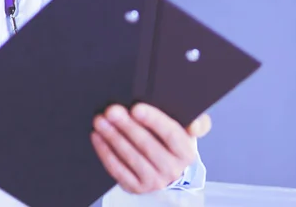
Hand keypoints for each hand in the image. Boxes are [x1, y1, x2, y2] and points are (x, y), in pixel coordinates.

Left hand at [91, 103, 210, 193]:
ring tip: (101, 121)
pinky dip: (105, 152)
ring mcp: (153, 181)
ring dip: (113, 137)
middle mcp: (172, 169)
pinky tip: (97, 137)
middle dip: (127, 126)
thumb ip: (197, 122)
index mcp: (186, 152)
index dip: (153, 121)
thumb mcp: (187, 131)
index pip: (171, 134)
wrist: (170, 171)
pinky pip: (117, 169)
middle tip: (112, 111)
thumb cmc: (173, 144)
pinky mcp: (136, 187)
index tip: (136, 108)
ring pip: (130, 157)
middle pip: (147, 145)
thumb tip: (194, 124)